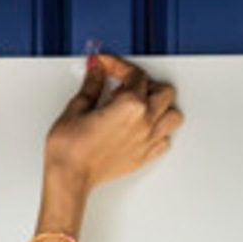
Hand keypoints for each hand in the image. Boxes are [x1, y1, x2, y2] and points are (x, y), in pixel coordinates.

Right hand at [44, 53, 183, 193]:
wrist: (70, 176)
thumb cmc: (71, 149)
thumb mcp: (78, 107)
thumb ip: (92, 84)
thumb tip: (97, 71)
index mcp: (130, 106)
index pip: (135, 74)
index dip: (118, 65)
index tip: (105, 65)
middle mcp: (145, 122)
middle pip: (163, 91)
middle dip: (145, 82)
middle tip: (124, 84)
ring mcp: (147, 141)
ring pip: (172, 115)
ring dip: (160, 106)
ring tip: (139, 104)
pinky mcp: (144, 156)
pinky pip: (165, 139)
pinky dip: (159, 130)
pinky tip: (142, 126)